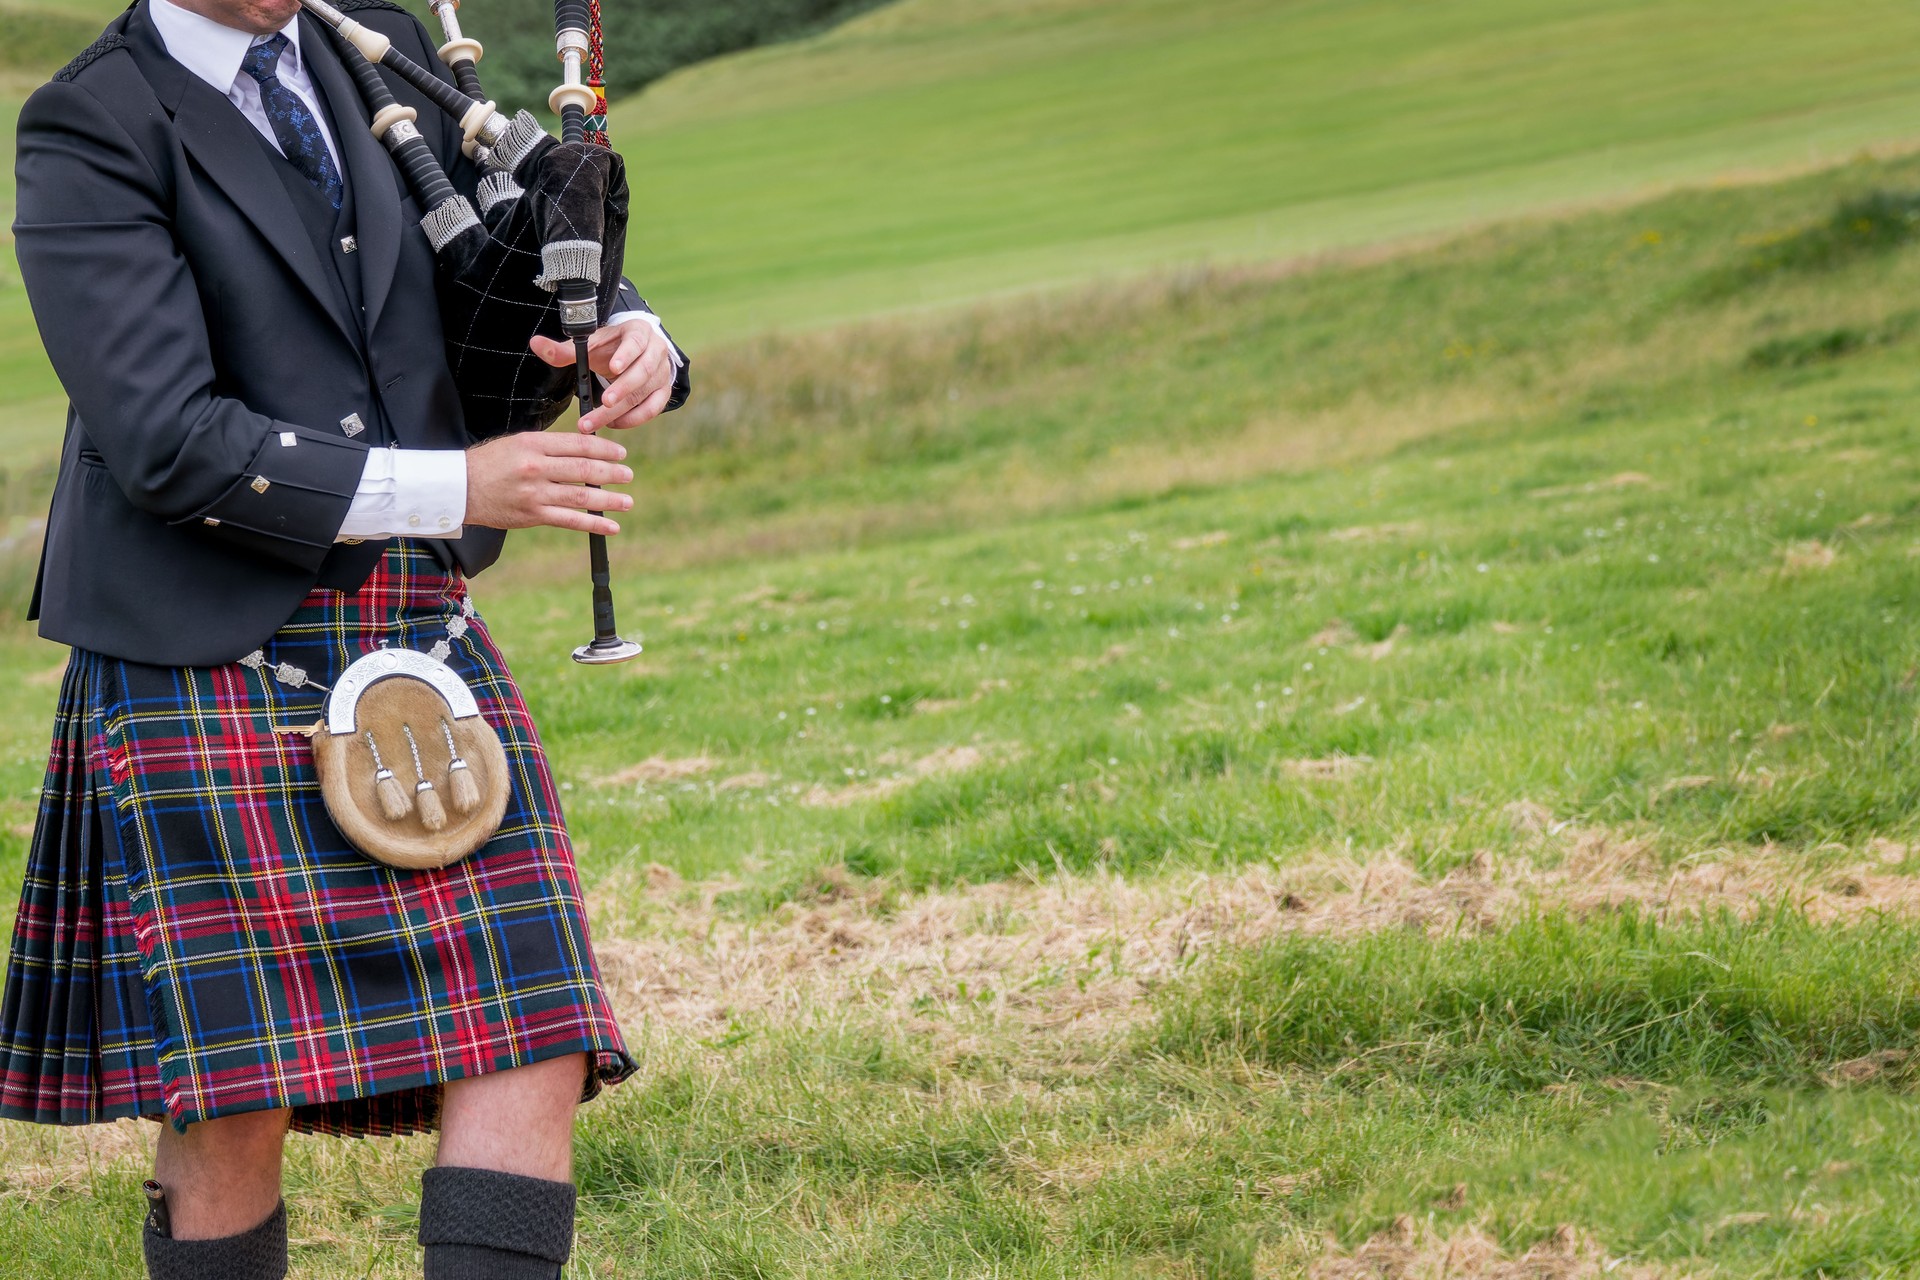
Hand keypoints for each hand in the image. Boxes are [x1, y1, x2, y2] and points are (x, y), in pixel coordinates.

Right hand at [464, 432, 632, 536]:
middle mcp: (536, 467)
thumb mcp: (517, 443)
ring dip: (609, 499)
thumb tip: (584, 450)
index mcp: (534, 444)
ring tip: (627, 501)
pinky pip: (569, 519)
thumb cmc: (490, 463)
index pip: (578, 444)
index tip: (621, 453)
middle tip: (628, 474)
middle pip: (584, 468)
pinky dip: (593, 523)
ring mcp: (535, 493)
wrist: (459, 489)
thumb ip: (549, 446)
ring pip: (581, 495)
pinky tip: (611, 526)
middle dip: (612, 472)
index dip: (605, 448)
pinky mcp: (533, 515)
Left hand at [530, 317, 676, 434]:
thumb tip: (535, 343)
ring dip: (622, 410)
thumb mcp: (590, 344)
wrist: (636, 352)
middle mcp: (656, 351)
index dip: (626, 355)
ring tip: (596, 421)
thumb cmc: (610, 347)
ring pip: (646, 394)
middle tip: (603, 403)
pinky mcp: (663, 392)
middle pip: (643, 372)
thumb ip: (564, 349)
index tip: (612, 368)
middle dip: (622, 389)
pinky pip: (652, 409)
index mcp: (639, 332)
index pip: (636, 342)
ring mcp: (663, 373)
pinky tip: (613, 424)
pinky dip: (633, 419)